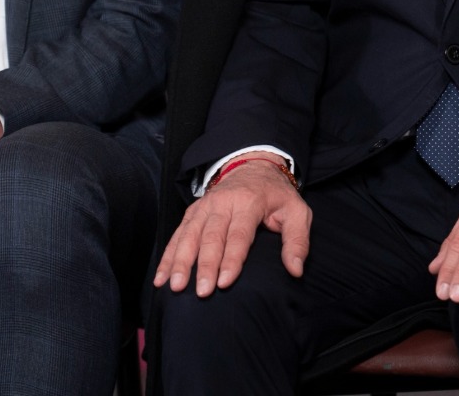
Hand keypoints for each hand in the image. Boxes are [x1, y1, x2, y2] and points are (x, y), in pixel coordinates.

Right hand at [153, 154, 309, 296]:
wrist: (254, 166)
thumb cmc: (277, 196)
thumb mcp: (297, 211)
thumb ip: (298, 241)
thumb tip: (295, 270)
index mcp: (249, 202)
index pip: (239, 235)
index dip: (231, 260)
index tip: (224, 283)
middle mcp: (223, 203)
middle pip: (211, 237)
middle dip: (204, 266)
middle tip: (201, 292)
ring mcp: (204, 206)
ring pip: (189, 235)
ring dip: (180, 262)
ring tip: (174, 286)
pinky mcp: (193, 211)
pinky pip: (177, 234)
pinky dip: (168, 256)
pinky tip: (161, 277)